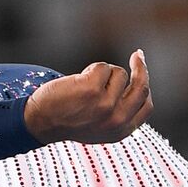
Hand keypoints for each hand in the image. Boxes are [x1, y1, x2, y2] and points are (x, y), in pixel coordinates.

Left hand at [23, 50, 152, 143]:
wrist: (40, 122)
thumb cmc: (68, 121)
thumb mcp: (100, 127)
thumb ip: (119, 113)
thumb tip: (139, 85)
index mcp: (121, 131)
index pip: (147, 106)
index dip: (147, 87)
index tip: (143, 72)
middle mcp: (116, 120)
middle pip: (141, 87)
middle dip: (141, 68)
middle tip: (137, 55)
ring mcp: (105, 105)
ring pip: (119, 74)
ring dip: (104, 72)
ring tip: (85, 84)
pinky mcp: (91, 90)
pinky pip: (102, 67)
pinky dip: (91, 69)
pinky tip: (78, 80)